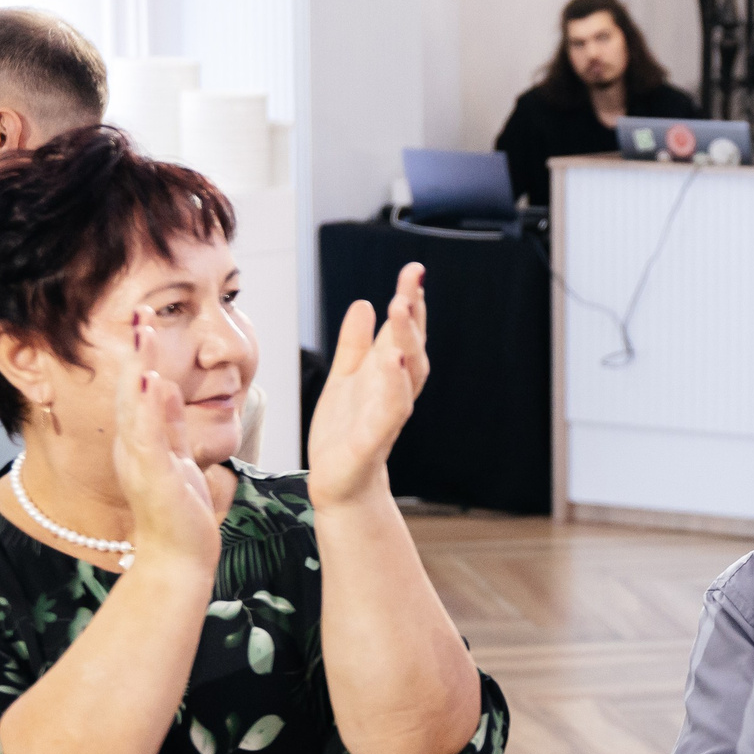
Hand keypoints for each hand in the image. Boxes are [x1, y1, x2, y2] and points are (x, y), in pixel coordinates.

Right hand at [111, 307, 221, 572]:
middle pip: (131, 389)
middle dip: (135, 349)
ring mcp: (141, 461)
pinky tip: (152, 383)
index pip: (139, 388)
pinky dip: (149, 410)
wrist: (177, 559)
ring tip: (143, 332)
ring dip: (138, 367)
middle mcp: (134, 447)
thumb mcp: (176, 456)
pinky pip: (150, 438)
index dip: (140, 352)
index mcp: (140, 440)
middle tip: (139, 310)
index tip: (145, 318)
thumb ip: (168, 423)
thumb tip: (163, 384)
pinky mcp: (154, 478)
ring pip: (137, 407)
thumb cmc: (178, 513)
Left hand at [308, 263, 429, 507]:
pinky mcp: (372, 442)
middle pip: (411, 350)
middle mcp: (393, 392)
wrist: (339, 483)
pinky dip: (393, 389)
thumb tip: (365, 304)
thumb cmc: (344, 433)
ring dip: (407, 343)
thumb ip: (355, 344)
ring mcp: (386, 417)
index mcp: (386, 376)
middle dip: (413, 316)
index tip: (414, 271)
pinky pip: (388, 414)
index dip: (410, 303)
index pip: (402, 334)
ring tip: (402, 308)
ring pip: (406, 377)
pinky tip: (392, 363)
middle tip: (412, 283)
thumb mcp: (344, 378)